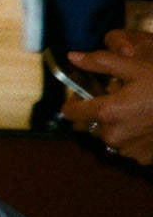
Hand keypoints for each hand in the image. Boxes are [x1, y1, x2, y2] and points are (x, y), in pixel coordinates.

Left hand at [63, 32, 152, 163]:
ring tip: (140, 109)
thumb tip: (73, 57)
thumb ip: (100, 62)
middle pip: (93, 122)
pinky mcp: (142, 158)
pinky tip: (148, 123)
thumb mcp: (134, 66)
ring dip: (118, 123)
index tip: (84, 91)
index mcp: (107, 112)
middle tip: (123, 95)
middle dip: (102, 109)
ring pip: (111, 134)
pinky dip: (134, 134)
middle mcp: (113, 136)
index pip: (71, 111)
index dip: (74, 99)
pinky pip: (129, 145)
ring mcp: (128, 150)